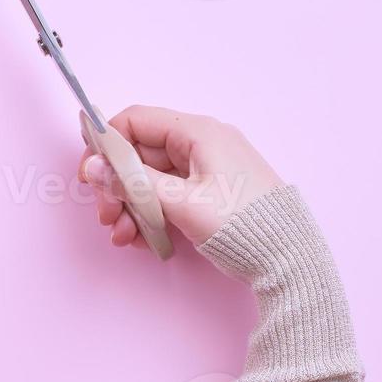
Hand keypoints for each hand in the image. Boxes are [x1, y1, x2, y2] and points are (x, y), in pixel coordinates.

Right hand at [78, 106, 283, 249]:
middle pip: (141, 154)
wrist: (290, 260)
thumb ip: (134, 184)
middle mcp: (202, 144)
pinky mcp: (211, 193)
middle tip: (106, 215)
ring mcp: (207, 170)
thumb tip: (95, 168)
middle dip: (118, 187)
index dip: (107, 144)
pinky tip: (143, 239)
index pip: (136, 121)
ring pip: (153, 179)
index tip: (90, 174)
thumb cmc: (240, 225)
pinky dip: (153, 214)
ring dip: (131, 206)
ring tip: (123, 235)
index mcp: (198, 133)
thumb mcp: (181, 203)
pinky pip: (170, 195)